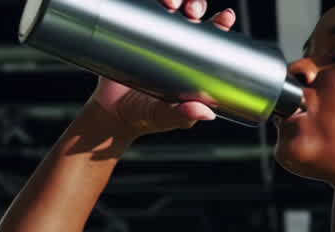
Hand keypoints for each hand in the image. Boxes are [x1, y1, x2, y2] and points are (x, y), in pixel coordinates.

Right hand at [86, 0, 236, 135]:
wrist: (109, 113)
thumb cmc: (142, 116)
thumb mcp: (165, 117)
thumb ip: (183, 116)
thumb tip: (206, 113)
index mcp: (192, 62)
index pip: (212, 38)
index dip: (221, 24)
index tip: (225, 17)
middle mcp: (177, 45)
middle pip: (193, 15)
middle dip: (196, 5)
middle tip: (192, 11)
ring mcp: (155, 36)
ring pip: (171, 7)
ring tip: (171, 3)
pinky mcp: (134, 31)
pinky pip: (144, 9)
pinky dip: (150, 0)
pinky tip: (154, 1)